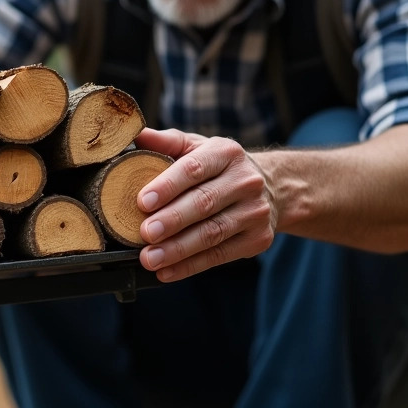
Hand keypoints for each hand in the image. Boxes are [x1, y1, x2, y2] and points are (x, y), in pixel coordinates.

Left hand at [132, 128, 277, 281]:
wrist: (271, 188)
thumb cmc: (218, 167)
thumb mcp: (197, 147)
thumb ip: (166, 142)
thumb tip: (135, 135)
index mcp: (226, 153)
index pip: (194, 168)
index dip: (167, 186)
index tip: (142, 202)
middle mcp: (245, 181)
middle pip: (204, 203)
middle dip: (172, 220)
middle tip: (145, 233)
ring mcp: (255, 212)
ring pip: (212, 233)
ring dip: (178, 249)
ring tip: (149, 258)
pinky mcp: (258, 239)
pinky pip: (219, 255)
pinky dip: (190, 266)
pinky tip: (166, 272)